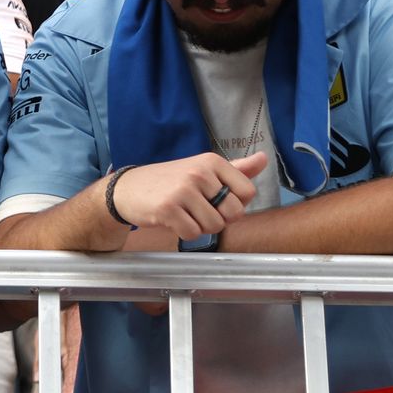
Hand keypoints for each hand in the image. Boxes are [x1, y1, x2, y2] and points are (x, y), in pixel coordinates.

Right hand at [110, 151, 265, 240]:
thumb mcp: (203, 169)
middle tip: (199, 210)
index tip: (217, 199)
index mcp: (212, 162)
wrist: (128, 189)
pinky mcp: (168, 209)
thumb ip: (236, 169)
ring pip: (215, 225)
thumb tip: (264, 158)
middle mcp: (199, 173)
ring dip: (201, 227)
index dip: (234, 203)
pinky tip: (174, 221)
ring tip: (185, 215)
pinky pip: (193, 233)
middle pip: (234, 212)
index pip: (247, 192)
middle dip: (219, 218)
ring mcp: (183, 191)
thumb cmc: (169, 181)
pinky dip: (185, 233)